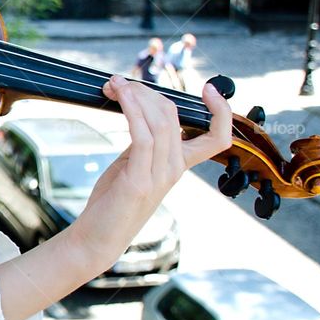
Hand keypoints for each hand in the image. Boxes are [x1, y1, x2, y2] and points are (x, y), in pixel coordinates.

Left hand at [68, 75, 231, 265]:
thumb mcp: (132, 166)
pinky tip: (120, 97)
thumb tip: (139, 111)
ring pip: (160, 121)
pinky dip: (132, 111)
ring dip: (136, 95)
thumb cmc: (113, 202)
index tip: (209, 88)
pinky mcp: (139, 180)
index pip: (218, 137)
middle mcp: (174, 169)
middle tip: (119, 81)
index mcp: (179, 166)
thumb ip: (143, 143)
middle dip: (147, 90)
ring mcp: (160, 176)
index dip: (221, 112)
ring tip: (115, 83)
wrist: (98, 238)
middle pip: (174, 115)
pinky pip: (143, 136)